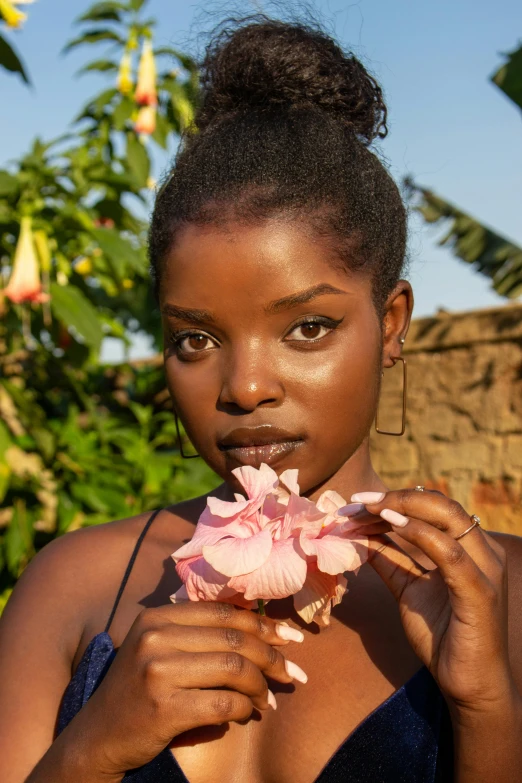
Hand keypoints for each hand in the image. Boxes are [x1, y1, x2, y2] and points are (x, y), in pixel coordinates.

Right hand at [69, 602, 304, 774]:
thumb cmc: (138, 690)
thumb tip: (265, 628)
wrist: (97, 737)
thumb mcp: (159, 648)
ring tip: (268, 700)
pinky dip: (244, 708)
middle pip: (234, 639)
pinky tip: (247, 714)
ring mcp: (157, 672)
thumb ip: (199, 633)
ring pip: (234, 669)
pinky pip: (224, 703)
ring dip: (260, 687)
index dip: (263, 623)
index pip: (223, 613)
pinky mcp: (163, 708)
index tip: (291, 637)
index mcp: (157, 617)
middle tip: (293, 673)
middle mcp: (155, 637)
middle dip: (272, 656)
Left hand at [349, 488, 516, 715]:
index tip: (356, 502)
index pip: (434, 507)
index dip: (395, 499)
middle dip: (395, 498)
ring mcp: (485, 569)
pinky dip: (419, 533)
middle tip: (356, 501)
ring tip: (365, 508)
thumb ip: (390, 560)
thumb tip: (360, 533)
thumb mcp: (408, 589)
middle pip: (440, 504)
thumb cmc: (443, 636)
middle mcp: (483, 551)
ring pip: (447, 517)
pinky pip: (449, 552)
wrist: (469, 686)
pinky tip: (390, 524)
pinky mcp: (480, 591)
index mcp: (470, 547)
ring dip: (401, 508)